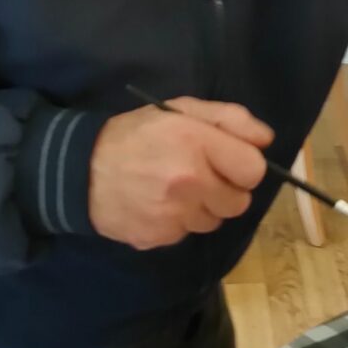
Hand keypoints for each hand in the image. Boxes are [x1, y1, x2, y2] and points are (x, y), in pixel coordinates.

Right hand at [88, 98, 273, 248]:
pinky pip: (187, 234)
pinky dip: (179, 222)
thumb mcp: (180, 110)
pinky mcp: (159, 237)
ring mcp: (173, 214)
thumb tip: (266, 140)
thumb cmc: (136, 135)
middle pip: (239, 202)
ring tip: (174, 189)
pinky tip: (158, 204)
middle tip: (199, 176)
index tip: (227, 162)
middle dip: (225, 190)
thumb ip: (229, 119)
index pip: (253, 170)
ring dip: (202, 207)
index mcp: (196, 142)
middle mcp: (189, 181)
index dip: (243, 166)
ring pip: (214, 221)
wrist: (80, 170)